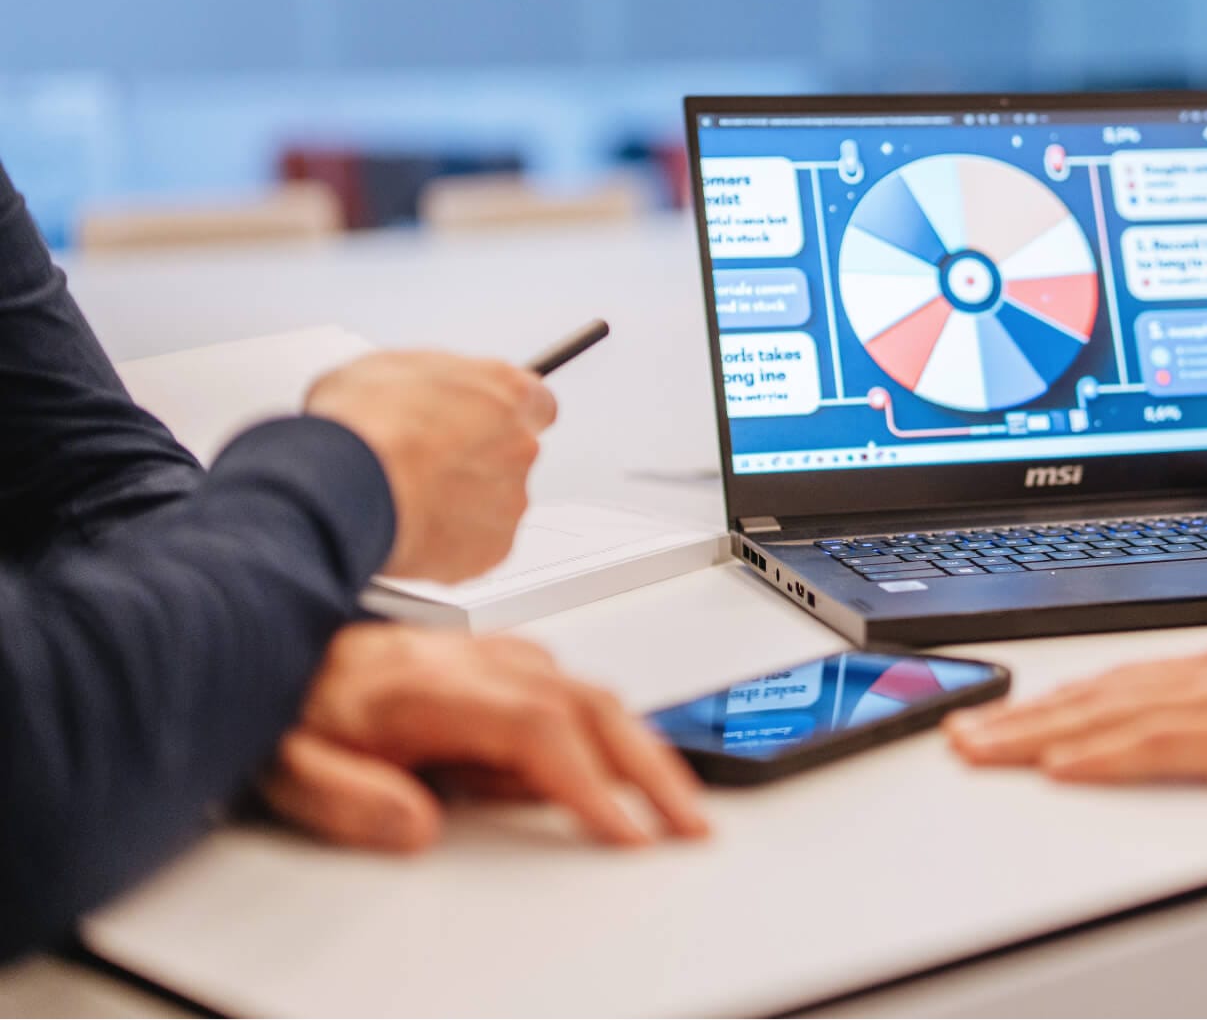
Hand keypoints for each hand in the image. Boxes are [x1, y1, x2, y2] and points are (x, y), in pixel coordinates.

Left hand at [259, 624, 708, 850]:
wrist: (256, 635)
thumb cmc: (275, 707)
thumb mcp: (285, 769)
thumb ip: (350, 801)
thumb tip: (419, 830)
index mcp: (425, 686)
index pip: (537, 729)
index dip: (589, 783)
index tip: (626, 833)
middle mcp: (467, 662)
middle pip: (587, 703)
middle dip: (650, 766)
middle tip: (688, 823)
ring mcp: (483, 655)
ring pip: (587, 690)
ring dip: (641, 745)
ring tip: (675, 800)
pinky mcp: (488, 660)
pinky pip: (568, 685)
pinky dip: (610, 723)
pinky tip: (621, 756)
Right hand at [305, 351, 555, 578]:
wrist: (346, 484)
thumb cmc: (365, 422)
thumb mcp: (389, 367)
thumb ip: (435, 381)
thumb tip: (426, 389)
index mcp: (505, 392)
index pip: (536, 404)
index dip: (501, 415)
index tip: (480, 422)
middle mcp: (519, 444)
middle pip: (511, 455)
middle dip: (475, 461)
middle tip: (428, 465)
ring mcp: (510, 498)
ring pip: (494, 502)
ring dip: (462, 503)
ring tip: (409, 499)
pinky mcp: (494, 546)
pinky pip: (477, 545)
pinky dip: (450, 542)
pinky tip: (412, 528)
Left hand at [947, 629, 1206, 789]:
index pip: (1122, 682)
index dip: (1056, 700)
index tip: (1006, 713)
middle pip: (1098, 694)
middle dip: (1023, 716)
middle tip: (961, 731)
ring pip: (1110, 715)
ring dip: (1037, 733)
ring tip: (981, 748)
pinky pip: (1161, 745)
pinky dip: (1105, 753)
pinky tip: (1061, 764)